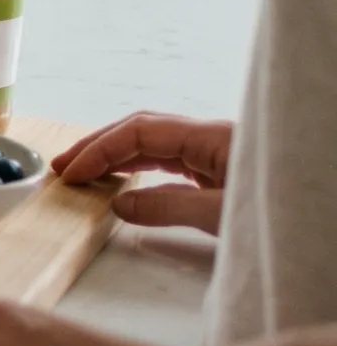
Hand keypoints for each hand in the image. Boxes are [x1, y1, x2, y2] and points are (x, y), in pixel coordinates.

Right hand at [50, 112, 232, 232]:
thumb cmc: (281, 212)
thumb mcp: (222, 215)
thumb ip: (169, 207)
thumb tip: (119, 204)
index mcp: (213, 136)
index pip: (141, 131)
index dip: (100, 150)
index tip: (72, 174)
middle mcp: (211, 137)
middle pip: (143, 130)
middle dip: (99, 145)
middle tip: (63, 167)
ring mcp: (217, 152)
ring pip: (155, 145)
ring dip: (115, 156)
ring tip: (83, 172)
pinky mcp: (221, 170)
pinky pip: (170, 161)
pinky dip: (138, 167)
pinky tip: (121, 180)